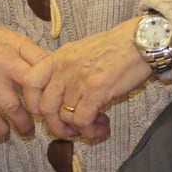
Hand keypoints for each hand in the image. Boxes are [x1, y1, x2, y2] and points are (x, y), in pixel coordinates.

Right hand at [0, 11, 48, 139]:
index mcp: (15, 44)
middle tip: (48, 119)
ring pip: (14, 107)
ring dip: (23, 123)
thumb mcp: (3, 35)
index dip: (56, 81)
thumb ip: (24, 52)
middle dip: (44, 107)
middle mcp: (3, 60)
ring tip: (27, 131)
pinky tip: (3, 132)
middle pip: (34, 88)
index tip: (60, 94)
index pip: (46, 63)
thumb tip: (47, 69)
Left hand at [21, 20, 151, 141]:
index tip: (49, 112)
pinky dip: (90, 130)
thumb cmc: (117, 47)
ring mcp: (79, 79)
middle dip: (57, 126)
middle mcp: (64, 68)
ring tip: (95, 127)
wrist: (142, 41)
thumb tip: (61, 97)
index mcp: (58, 57)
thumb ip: (66, 70)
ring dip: (79, 130)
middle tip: (72, 130)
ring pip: (65, 117)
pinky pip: (82, 120)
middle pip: (45, 108)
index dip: (34, 103)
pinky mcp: (96, 90)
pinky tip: (102, 127)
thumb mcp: (82, 52)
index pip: (29, 83)